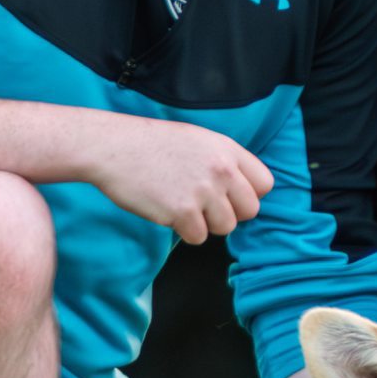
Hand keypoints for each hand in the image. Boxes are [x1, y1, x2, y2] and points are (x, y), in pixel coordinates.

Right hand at [92, 116, 273, 244]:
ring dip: (206, 224)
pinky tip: (167, 211)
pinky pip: (198, 237)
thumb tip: (241, 189)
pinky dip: (184, 231)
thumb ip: (223, 161)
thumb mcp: (197, 140)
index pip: (264, 184)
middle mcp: (221, 169)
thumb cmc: (151, 144)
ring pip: (225, 227)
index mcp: (227, 149)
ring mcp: (203, 191)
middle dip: (229, 213)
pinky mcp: (182, 212)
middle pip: (250, 210)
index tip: (228, 196)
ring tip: (182, 205)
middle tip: (204, 206)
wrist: (112, 147)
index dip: (247, 194)